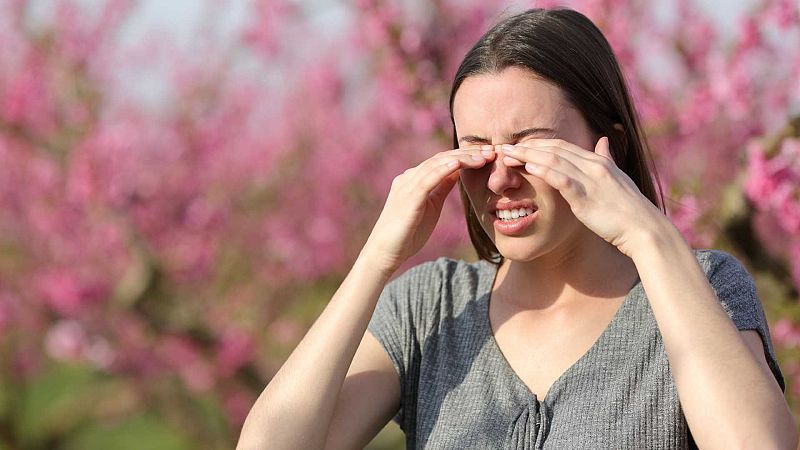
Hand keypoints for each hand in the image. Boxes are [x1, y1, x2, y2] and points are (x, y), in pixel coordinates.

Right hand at [361, 146, 495, 273]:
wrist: (385, 253)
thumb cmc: (407, 233)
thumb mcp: (431, 206)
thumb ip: (441, 188)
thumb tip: (457, 172)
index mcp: (414, 180)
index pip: (442, 161)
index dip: (466, 156)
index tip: (488, 156)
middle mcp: (409, 178)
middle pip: (441, 159)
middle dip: (467, 154)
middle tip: (491, 151)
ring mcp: (406, 187)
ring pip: (436, 165)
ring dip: (461, 159)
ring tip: (482, 157)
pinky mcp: (407, 200)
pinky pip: (426, 180)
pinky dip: (443, 170)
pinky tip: (458, 165)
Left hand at [500, 137, 671, 257]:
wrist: (644, 230)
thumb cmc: (629, 209)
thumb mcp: (618, 178)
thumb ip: (607, 159)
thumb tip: (603, 140)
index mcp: (598, 162)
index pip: (563, 146)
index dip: (539, 144)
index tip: (519, 145)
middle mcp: (593, 166)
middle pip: (554, 149)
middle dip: (527, 146)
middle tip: (503, 147)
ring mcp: (590, 180)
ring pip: (554, 160)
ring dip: (528, 155)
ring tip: (507, 155)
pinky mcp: (586, 197)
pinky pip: (562, 179)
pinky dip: (544, 171)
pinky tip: (528, 167)